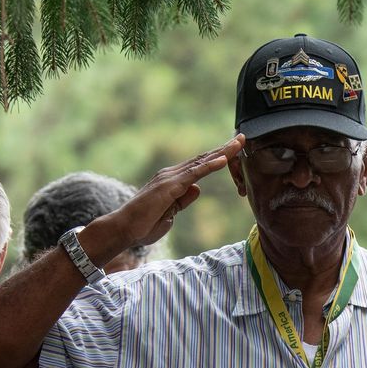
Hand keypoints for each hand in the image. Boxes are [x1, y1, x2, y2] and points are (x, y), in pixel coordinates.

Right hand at [98, 136, 244, 254]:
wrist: (124, 229)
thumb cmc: (144, 225)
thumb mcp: (171, 213)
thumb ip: (183, 200)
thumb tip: (197, 189)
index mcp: (172, 180)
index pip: (199, 166)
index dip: (217, 157)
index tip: (234, 150)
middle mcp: (170, 174)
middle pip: (202, 159)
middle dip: (223, 149)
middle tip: (242, 138)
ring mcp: (170, 178)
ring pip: (200, 162)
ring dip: (221, 152)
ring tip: (238, 143)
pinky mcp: (169, 186)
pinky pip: (194, 174)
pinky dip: (210, 166)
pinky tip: (223, 159)